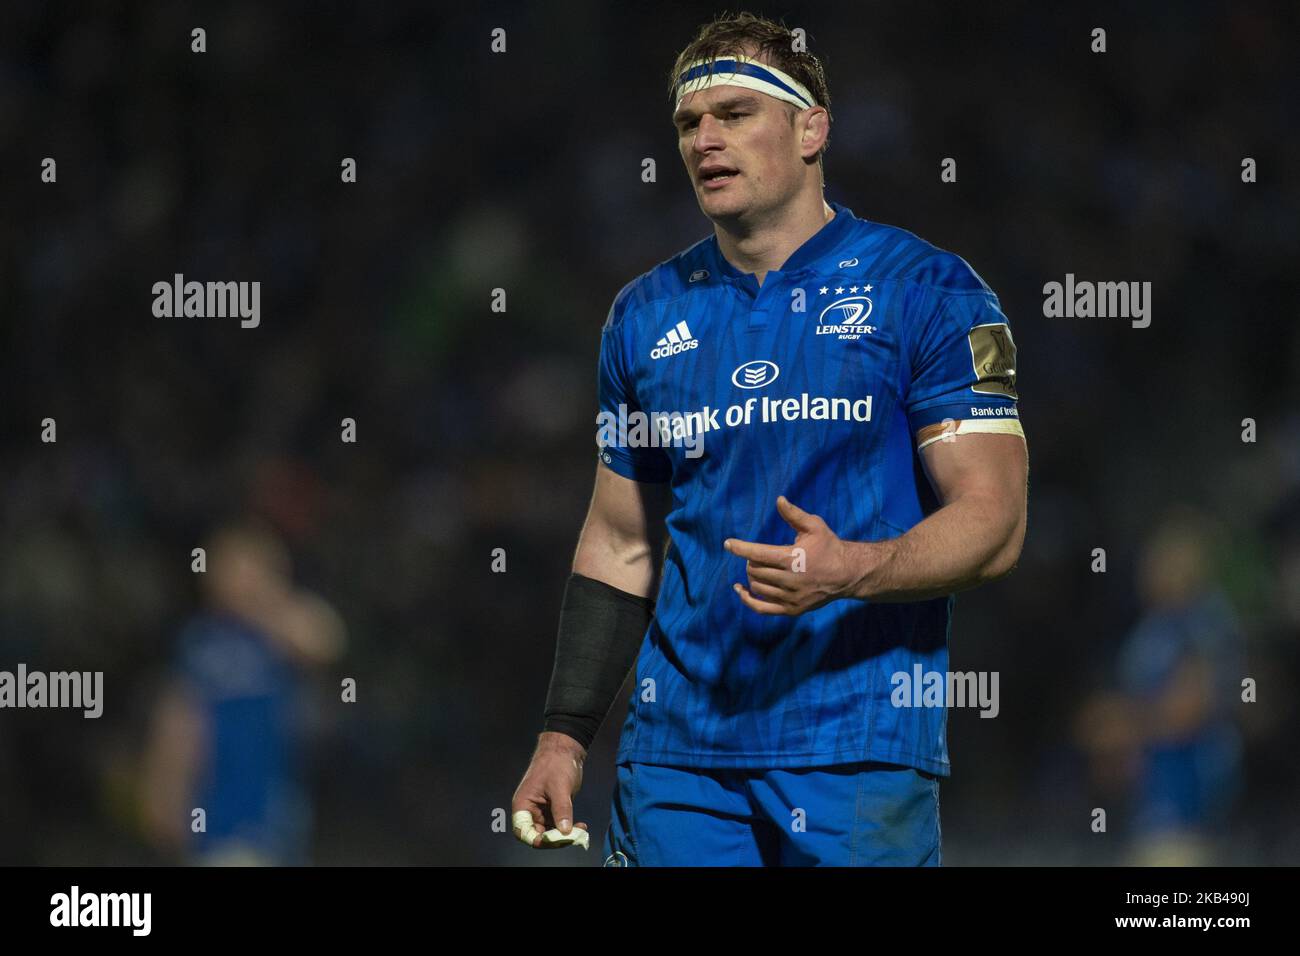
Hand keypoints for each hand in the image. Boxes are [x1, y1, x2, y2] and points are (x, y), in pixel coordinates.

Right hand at [510, 732, 589, 847]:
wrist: (565, 749)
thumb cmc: (556, 763)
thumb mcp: (560, 786)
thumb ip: (561, 809)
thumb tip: (565, 832)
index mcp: (523, 804)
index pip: (524, 832)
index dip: (537, 840)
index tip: (555, 839)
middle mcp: (530, 810)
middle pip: (538, 835)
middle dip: (555, 839)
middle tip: (574, 837)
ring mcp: (541, 810)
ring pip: (550, 832)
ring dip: (565, 835)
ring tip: (581, 830)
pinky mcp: (553, 809)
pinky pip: (558, 825)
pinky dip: (569, 828)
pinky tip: (581, 825)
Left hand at [724, 496, 862, 615]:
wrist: (847, 574)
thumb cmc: (828, 547)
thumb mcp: (815, 526)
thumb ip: (794, 514)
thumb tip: (779, 500)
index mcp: (792, 558)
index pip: (757, 553)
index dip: (739, 548)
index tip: (728, 543)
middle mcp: (789, 580)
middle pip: (754, 570)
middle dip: (750, 560)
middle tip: (757, 555)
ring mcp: (790, 597)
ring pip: (757, 587)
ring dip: (752, 576)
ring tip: (757, 568)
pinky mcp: (792, 609)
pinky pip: (762, 608)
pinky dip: (747, 599)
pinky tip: (740, 589)